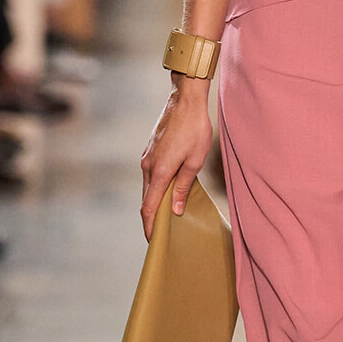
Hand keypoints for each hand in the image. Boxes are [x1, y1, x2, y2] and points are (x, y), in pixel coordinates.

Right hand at [139, 79, 213, 239]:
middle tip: (163, 233)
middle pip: (146, 199)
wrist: (185, 101)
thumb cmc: (195, 129)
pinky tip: (168, 192)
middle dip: (152, 217)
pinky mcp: (150, 151)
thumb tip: (175, 209)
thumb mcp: (195, 161)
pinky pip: (150, 175)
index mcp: (159, 171)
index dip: (150, 226)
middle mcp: (147, 166)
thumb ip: (184, 186)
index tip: (153, 240)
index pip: (149, 207)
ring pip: (148, 186)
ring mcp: (147, 157)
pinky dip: (156, 187)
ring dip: (155, 201)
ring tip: (168, 215)